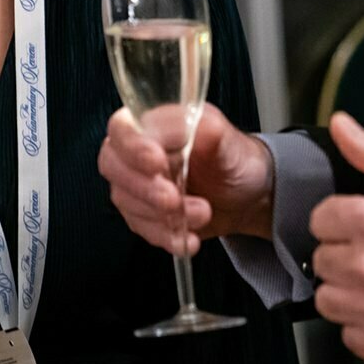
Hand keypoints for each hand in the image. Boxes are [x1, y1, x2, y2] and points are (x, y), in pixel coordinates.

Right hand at [98, 104, 275, 255]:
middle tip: (174, 199)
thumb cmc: (232, 157)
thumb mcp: (226, 135)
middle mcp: (135, 155)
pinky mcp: (145, 217)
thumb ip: (203, 125)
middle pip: (113, 167)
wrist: (249, 193)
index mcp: (150, 125)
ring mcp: (137, 187)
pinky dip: (166, 237)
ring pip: (127, 202)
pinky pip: (143, 229)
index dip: (133, 147)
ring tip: (202, 214)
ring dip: (162, 215)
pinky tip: (188, 238)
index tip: (158, 162)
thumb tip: (182, 124)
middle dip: (145, 187)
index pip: (121, 129)